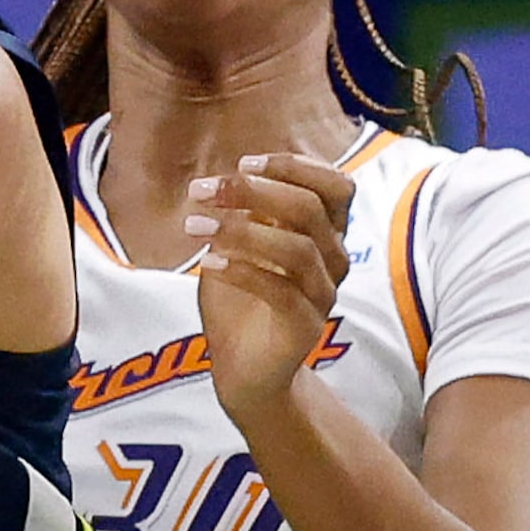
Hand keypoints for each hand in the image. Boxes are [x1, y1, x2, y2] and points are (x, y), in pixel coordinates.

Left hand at [188, 152, 353, 422]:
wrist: (243, 366)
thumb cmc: (240, 297)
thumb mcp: (239, 244)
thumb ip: (245, 212)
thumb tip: (235, 175)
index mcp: (322, 233)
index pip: (336, 187)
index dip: (296, 167)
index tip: (244, 163)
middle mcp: (332, 260)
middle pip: (310, 209)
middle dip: (253, 191)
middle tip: (202, 190)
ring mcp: (323, 294)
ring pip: (296, 249)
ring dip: (239, 230)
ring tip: (193, 226)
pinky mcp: (306, 325)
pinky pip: (280, 291)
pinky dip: (241, 271)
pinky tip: (208, 263)